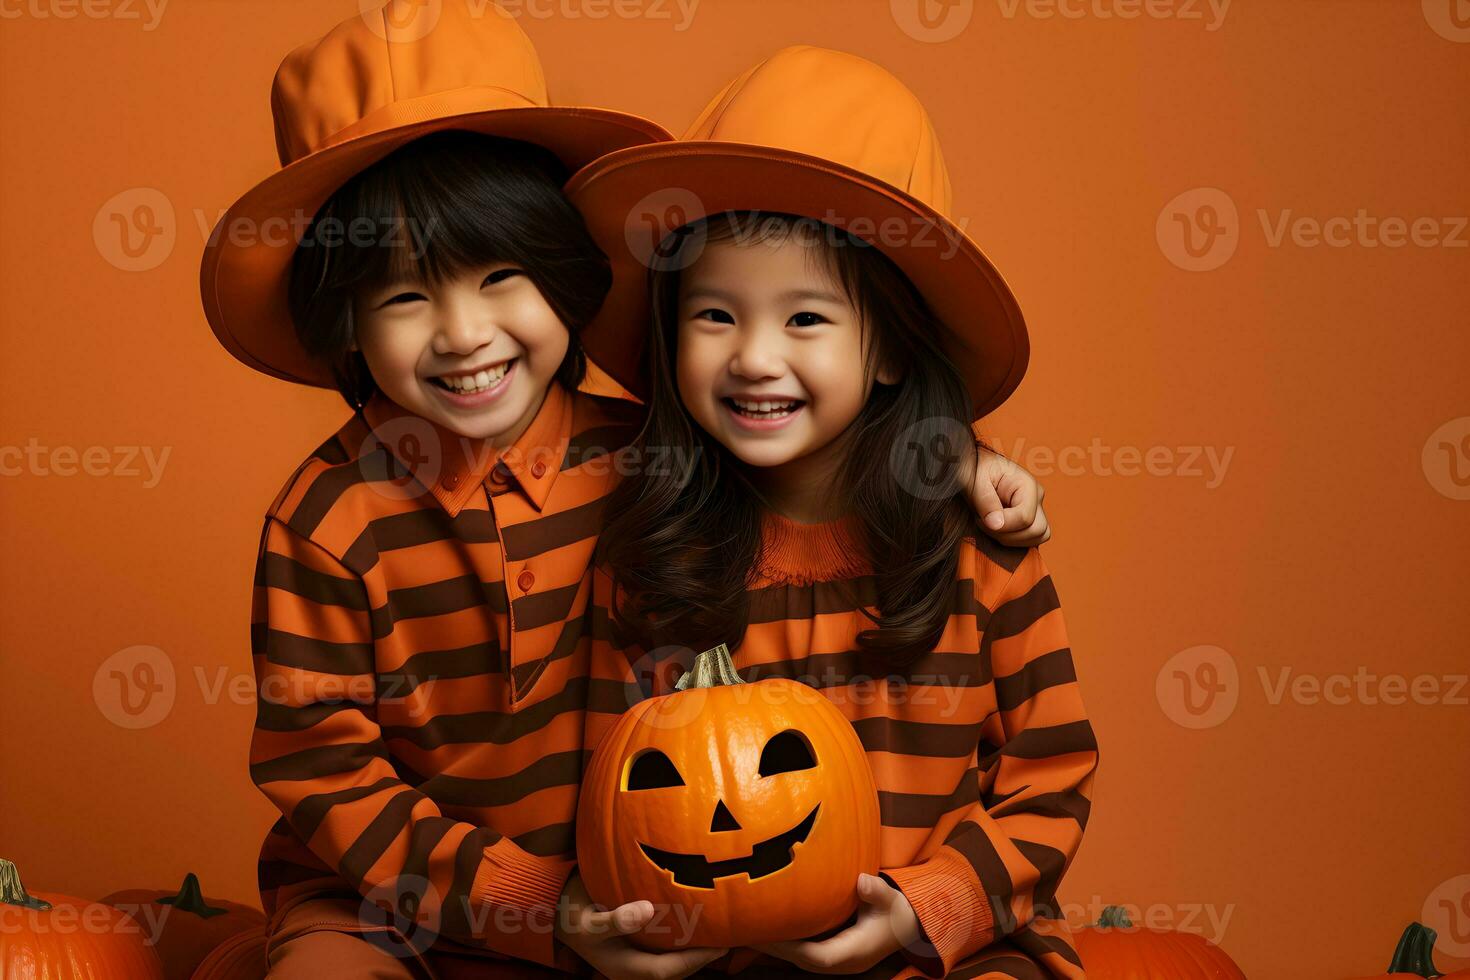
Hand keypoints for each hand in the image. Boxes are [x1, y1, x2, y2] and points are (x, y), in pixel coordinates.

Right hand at [554, 872, 727, 979]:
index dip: (695, 960)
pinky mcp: (635, 945)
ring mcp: (634, 957)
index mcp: (624, 969)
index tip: (720, 945)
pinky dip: (682, 938)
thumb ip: (616, 920)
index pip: (668, 971)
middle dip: (702, 956)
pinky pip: (665, 947)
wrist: (554, 910)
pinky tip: (696, 920)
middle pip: (676, 969)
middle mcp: (633, 968)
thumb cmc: (572, 916)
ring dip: (694, 948)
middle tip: (731, 935)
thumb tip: (645, 911)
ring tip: (720, 929)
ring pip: (671, 959)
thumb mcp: (589, 920)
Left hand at [751, 873, 921, 973]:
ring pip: (801, 959)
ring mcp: (837, 963)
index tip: (771, 932)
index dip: (793, 947)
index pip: (819, 956)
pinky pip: (805, 954)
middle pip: (802, 960)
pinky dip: (787, 944)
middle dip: (776, 947)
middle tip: (749, 930)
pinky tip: (771, 930)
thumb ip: (877, 891)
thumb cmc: (895, 912)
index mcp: (854, 952)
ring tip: (752, 929)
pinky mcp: (833, 956)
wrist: (905, 927)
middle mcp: (842, 963)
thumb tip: (862, 882)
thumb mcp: (891, 900)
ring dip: (778, 947)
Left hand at [972, 447, 1049, 546]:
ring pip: (1037, 537)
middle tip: (985, 524)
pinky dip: (1013, 541)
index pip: (1025, 518)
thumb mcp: (975, 481)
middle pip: (1037, 530)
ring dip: (1011, 540)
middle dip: (1008, 535)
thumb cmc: (974, 468)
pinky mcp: (1027, 520)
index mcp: (1027, 485)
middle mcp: (1036, 498)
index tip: (981, 519)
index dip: (1002, 526)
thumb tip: (997, 524)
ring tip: (989, 526)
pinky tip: (995, 530)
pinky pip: (1029, 540)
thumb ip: (986, 501)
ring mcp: (1035, 510)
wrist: (972, 466)